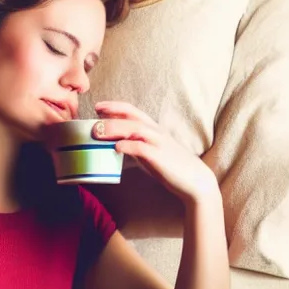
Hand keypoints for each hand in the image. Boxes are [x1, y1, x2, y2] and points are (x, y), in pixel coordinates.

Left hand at [92, 101, 219, 204]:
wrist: (195, 181)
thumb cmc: (170, 166)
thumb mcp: (149, 152)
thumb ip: (135, 145)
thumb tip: (115, 144)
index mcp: (153, 129)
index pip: (132, 111)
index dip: (115, 106)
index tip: (98, 106)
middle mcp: (155, 132)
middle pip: (131, 115)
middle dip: (112, 112)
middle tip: (93, 114)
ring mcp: (158, 143)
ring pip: (135, 129)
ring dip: (114, 128)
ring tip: (98, 132)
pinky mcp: (159, 157)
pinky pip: (141, 148)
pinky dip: (127, 146)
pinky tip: (115, 148)